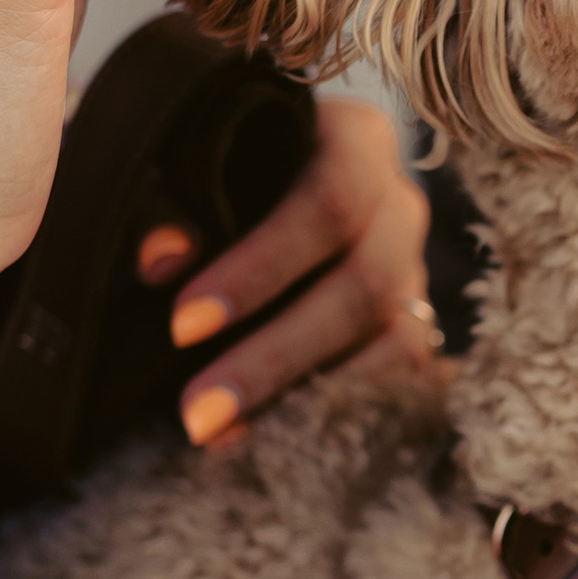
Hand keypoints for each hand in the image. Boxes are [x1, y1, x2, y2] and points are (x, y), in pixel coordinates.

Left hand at [137, 97, 435, 446]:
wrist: (249, 187)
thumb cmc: (210, 167)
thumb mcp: (183, 162)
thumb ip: (165, 198)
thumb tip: (163, 260)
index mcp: (354, 140)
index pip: (329, 200)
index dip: (259, 267)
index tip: (182, 324)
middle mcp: (399, 202)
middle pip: (365, 283)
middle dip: (275, 355)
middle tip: (194, 411)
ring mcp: (414, 268)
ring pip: (391, 340)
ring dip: (303, 396)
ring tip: (217, 435)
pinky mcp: (414, 324)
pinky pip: (398, 379)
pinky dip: (335, 411)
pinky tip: (265, 438)